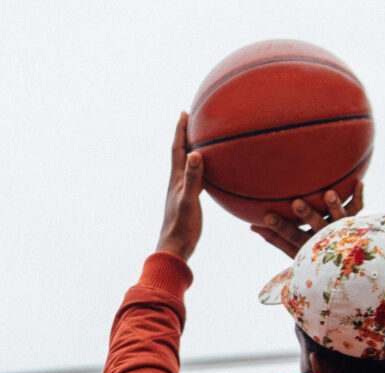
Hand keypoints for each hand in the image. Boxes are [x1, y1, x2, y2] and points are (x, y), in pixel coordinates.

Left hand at [156, 112, 204, 260]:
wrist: (175, 249)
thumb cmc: (181, 227)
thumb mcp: (189, 201)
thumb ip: (193, 179)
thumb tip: (195, 154)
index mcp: (176, 180)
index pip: (177, 149)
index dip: (180, 131)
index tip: (184, 112)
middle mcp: (177, 183)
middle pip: (181, 153)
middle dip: (185, 135)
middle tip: (191, 119)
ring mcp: (182, 192)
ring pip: (188, 165)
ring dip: (192, 151)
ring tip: (200, 140)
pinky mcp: (188, 202)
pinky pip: (196, 179)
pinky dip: (202, 169)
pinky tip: (210, 172)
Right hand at [249, 181, 363, 257]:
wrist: (343, 265)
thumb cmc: (310, 252)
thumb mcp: (291, 249)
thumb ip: (273, 238)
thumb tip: (251, 225)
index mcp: (309, 246)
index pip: (292, 237)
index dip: (279, 227)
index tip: (266, 216)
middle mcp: (326, 238)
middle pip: (317, 227)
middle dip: (307, 214)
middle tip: (296, 202)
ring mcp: (342, 230)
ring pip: (340, 218)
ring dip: (335, 206)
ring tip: (329, 193)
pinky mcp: (354, 221)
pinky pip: (358, 209)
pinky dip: (359, 197)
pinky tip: (359, 182)